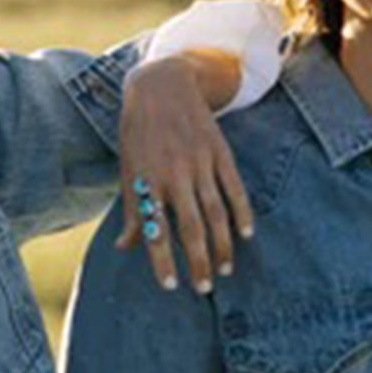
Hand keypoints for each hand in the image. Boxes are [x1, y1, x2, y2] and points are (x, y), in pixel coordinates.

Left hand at [116, 53, 254, 293]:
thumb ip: (131, 210)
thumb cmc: (138, 133)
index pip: (155, 230)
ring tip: (225, 270)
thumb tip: (125, 247)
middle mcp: (174, 174)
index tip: (171, 286)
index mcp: (147, 180)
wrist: (161, 84)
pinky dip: (242, 212)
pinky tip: (247, 235)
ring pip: (216, 212)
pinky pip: (234, 188)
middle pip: (191, 227)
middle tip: (204, 287)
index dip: (163, 260)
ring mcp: (199, 162)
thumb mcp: (128, 168)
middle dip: (198, 261)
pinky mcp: (219, 151)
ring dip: (222, 245)